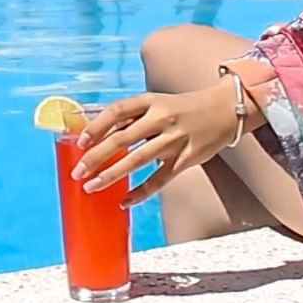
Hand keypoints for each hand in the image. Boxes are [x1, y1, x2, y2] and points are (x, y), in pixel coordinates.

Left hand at [69, 79, 241, 207]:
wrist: (224, 110)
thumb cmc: (181, 107)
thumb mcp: (155, 102)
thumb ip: (130, 116)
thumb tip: (97, 130)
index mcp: (149, 101)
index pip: (116, 111)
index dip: (96, 126)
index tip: (80, 141)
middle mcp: (161, 119)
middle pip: (122, 139)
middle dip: (96, 157)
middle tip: (77, 172)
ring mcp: (174, 140)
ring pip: (137, 160)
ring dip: (111, 175)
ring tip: (91, 186)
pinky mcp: (186, 159)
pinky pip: (160, 179)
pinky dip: (141, 191)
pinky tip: (125, 201)